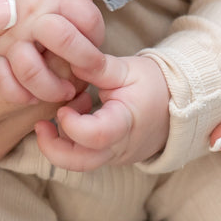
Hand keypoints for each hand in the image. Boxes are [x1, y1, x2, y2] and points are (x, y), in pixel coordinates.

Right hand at [0, 0, 89, 170]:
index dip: (51, 41)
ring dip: (51, 57)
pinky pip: (27, 104)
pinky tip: (30, 31)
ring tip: (49, 7)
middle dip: (60, 47)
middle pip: (50, 96)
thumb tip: (7, 8)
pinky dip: (36, 68)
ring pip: (45, 101)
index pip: (37, 84)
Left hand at [34, 48, 169, 170]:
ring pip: (80, 162)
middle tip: (41, 124)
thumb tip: (68, 57)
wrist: (178, 104)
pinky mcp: (111, 156)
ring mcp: (115, 156)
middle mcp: (120, 147)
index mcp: (126, 122)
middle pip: (80, 163)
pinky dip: (74, 138)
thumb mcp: (126, 69)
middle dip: (52, 147)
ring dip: (63, 140)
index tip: (63, 107)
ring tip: (67, 108)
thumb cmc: (153, 84)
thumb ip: (96, 66)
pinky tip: (78, 112)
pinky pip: (87, 155)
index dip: (72, 124)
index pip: (96, 136)